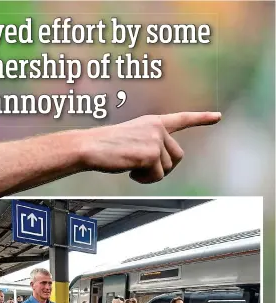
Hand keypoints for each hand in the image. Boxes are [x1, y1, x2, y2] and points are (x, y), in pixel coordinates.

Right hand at [79, 112, 220, 183]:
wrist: (90, 147)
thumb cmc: (104, 146)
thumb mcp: (131, 139)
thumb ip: (149, 144)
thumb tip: (159, 162)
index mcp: (152, 122)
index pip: (181, 119)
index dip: (201, 119)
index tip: (217, 117)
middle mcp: (157, 128)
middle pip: (177, 156)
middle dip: (164, 168)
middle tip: (145, 170)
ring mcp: (156, 140)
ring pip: (167, 168)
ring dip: (151, 175)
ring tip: (133, 169)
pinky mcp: (151, 154)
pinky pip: (157, 176)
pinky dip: (145, 179)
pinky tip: (131, 172)